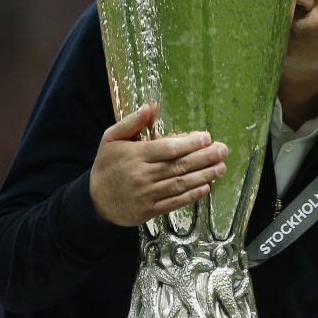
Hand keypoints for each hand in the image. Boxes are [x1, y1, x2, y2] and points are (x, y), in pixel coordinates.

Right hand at [89, 103, 228, 226]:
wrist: (94, 201)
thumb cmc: (106, 166)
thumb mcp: (111, 138)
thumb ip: (132, 122)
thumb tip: (152, 107)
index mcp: (135, 155)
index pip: (166, 148)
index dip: (189, 143)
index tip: (207, 138)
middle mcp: (142, 175)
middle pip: (178, 166)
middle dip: (204, 158)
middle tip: (223, 150)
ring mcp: (147, 194)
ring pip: (180, 184)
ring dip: (203, 176)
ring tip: (221, 168)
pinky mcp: (150, 210)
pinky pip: (175, 202)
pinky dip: (192, 195)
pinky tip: (206, 187)